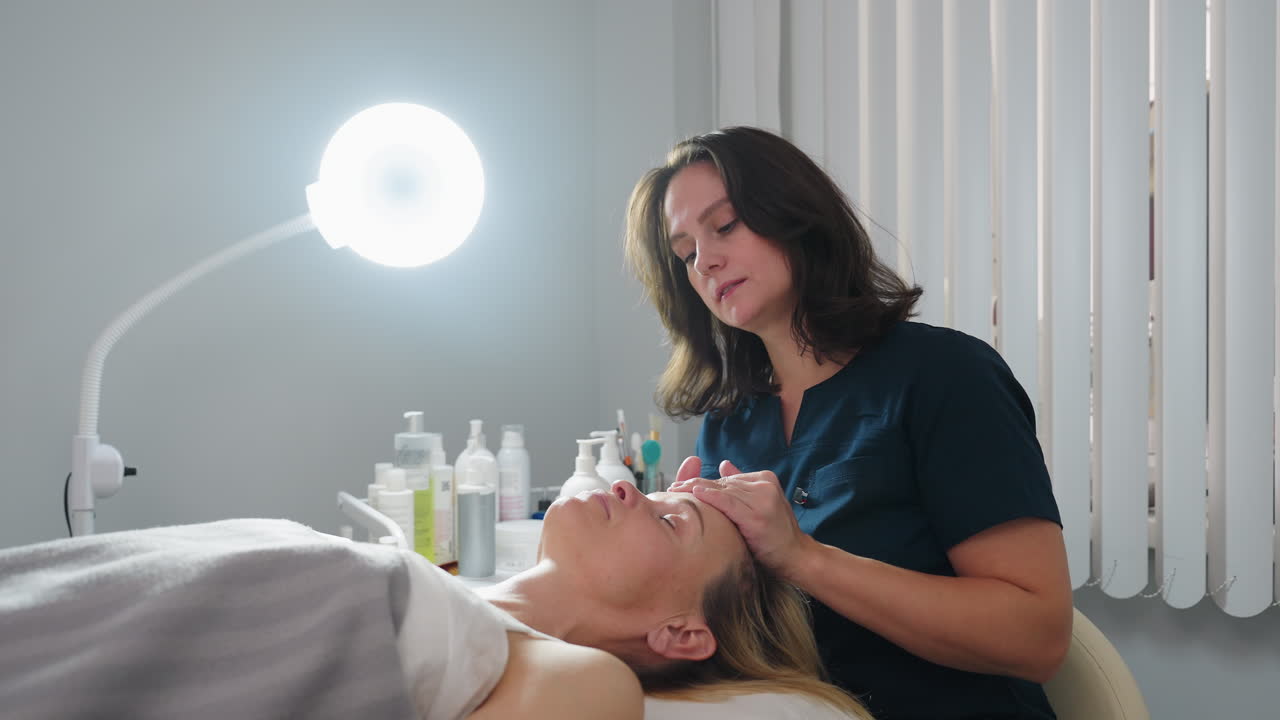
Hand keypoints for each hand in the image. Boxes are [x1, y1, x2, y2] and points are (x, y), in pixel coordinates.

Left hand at [668, 459, 810, 575]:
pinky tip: (695, 493)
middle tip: (672, 487)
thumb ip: (742, 484)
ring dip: (696, 490)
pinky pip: (728, 502)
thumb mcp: (760, 504)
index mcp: (765, 479)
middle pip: (722, 484)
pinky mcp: (757, 515)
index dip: (703, 482)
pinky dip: (711, 497)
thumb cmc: (776, 535)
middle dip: (695, 485)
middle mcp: (764, 485)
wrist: (797, 557)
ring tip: (675, 491)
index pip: (727, 480)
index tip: (681, 484)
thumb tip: (723, 465)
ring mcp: (762, 499)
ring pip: (722, 491)